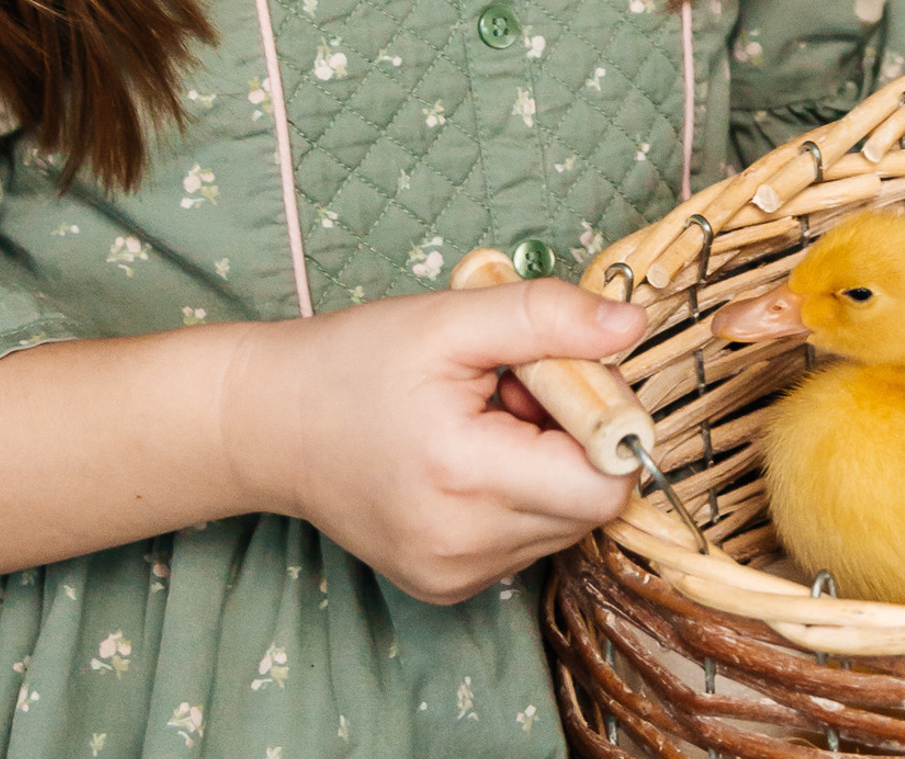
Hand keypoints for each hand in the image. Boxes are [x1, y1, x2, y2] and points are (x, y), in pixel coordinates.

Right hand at [221, 279, 644, 604]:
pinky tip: (468, 456)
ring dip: (546, 467)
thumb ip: (548, 318)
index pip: (602, 485)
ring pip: (561, 525)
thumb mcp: (452, 318)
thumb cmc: (356, 361)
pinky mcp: (445, 586)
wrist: (270, 426)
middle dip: (574, 439)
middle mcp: (464, 548)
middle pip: (588, 505)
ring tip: (485, 421)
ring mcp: (453, 576)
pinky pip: (524, 542)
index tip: (563, 376)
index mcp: (467, 478)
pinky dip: (516, 495)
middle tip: (514, 389)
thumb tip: (633, 326)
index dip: (606, 422)